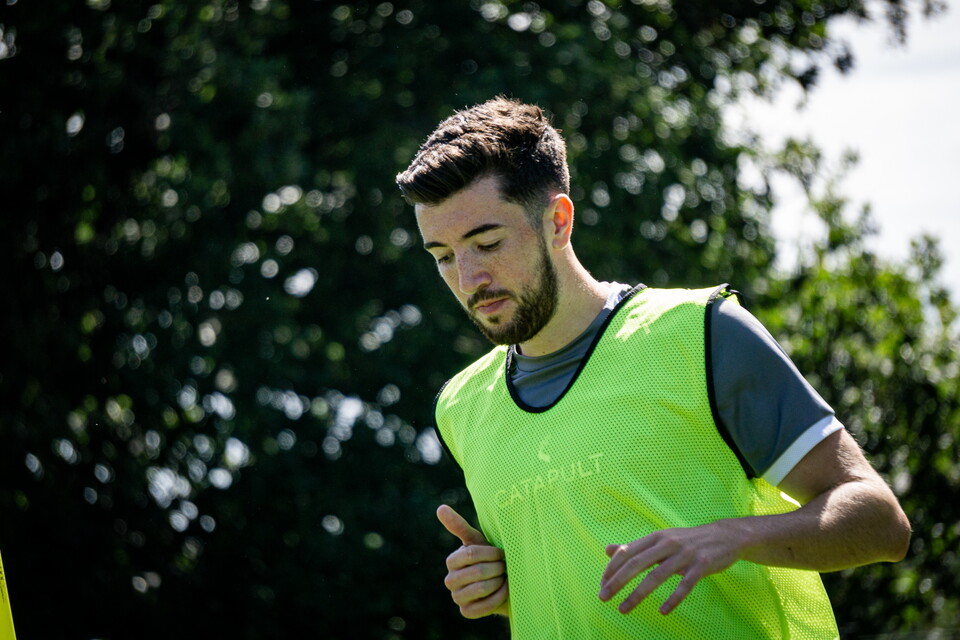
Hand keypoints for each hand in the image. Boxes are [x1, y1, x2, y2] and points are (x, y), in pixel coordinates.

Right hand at [437, 504, 509, 618]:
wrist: (503, 582)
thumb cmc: (490, 558)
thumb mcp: (478, 541)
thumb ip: (459, 526)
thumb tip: (440, 507)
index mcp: (452, 561)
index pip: (470, 554)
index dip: (490, 554)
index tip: (502, 553)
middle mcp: (450, 580)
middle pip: (477, 572)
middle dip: (497, 568)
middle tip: (505, 566)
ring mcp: (457, 597)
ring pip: (480, 589)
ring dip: (498, 582)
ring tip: (504, 577)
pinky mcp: (466, 612)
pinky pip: (483, 607)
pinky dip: (498, 598)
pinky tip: (504, 591)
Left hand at [598, 520, 741, 614]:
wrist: (725, 536)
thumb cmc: (687, 541)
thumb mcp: (660, 540)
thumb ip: (635, 547)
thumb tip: (608, 549)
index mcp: (655, 537)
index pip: (627, 552)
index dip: (612, 568)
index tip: (601, 585)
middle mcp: (667, 543)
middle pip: (637, 563)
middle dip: (618, 581)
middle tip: (603, 597)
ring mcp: (684, 554)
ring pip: (657, 576)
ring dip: (637, 594)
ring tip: (623, 609)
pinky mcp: (701, 566)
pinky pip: (685, 585)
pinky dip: (673, 599)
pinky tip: (663, 611)